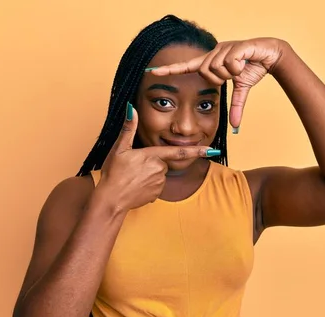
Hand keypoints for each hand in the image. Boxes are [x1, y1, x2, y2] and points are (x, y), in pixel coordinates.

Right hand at [98, 104, 214, 209]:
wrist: (111, 200)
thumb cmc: (114, 174)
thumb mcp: (119, 148)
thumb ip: (129, 128)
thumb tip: (132, 109)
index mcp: (153, 156)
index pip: (180, 151)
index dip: (197, 150)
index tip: (213, 150)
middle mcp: (160, 170)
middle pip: (162, 162)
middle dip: (151, 162)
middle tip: (133, 167)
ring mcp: (159, 183)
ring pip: (159, 174)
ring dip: (149, 174)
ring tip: (132, 177)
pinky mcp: (156, 194)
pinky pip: (155, 186)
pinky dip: (147, 185)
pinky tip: (135, 186)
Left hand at [150, 38, 286, 129]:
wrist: (270, 54)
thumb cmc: (254, 68)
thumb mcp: (241, 89)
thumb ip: (235, 106)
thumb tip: (234, 126)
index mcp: (211, 62)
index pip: (186, 67)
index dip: (170, 69)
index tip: (152, 71)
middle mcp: (213, 52)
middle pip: (205, 72)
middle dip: (219, 79)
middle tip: (233, 75)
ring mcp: (222, 47)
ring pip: (216, 68)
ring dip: (230, 72)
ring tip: (241, 66)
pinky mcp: (233, 45)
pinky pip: (229, 62)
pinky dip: (239, 67)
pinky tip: (245, 61)